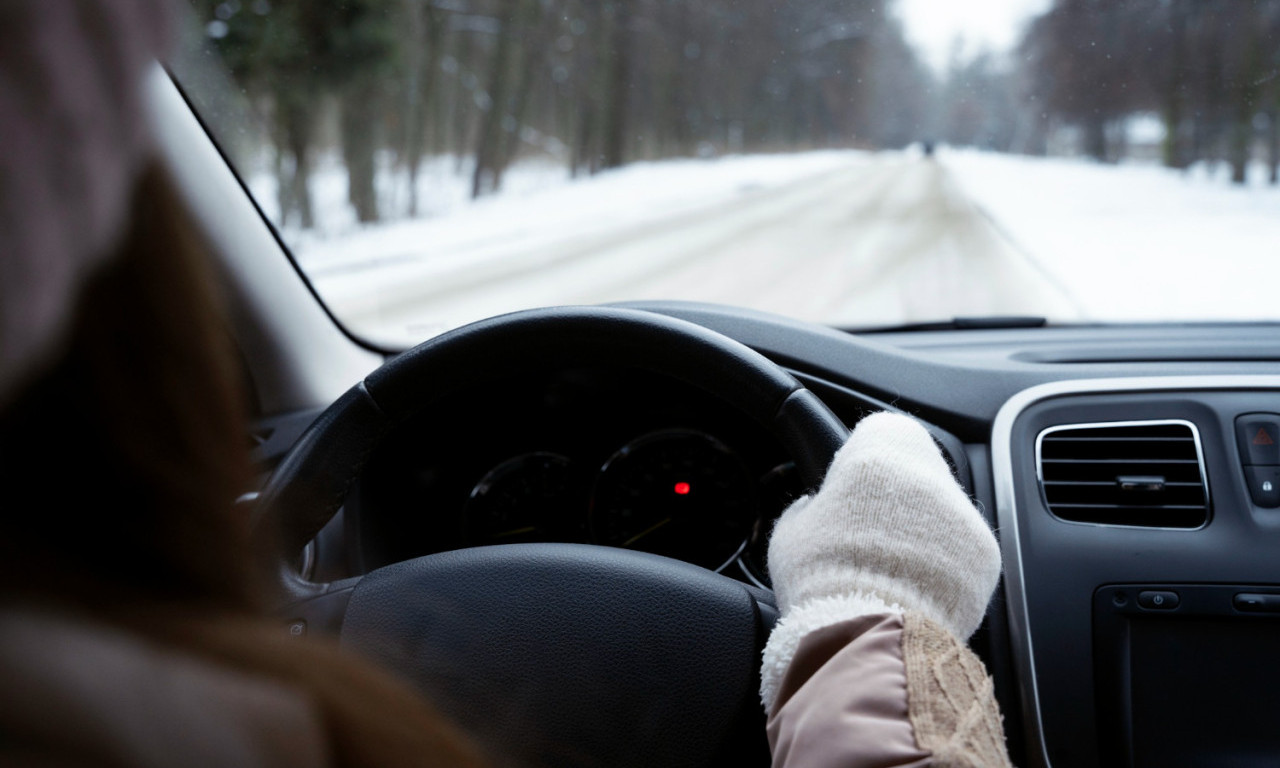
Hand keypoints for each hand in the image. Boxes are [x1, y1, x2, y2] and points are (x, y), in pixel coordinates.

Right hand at [760, 412, 1001, 707]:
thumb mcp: (793, 531)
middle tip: (868, 532)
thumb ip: (809, 507)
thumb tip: (814, 507)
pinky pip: (964, 549)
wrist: (868, 633)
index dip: (861, 459)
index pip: (879, 431)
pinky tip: (916, 587)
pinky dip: (946, 564)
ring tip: (891, 567)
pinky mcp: (987, 555)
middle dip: (897, 495)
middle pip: (917, 468)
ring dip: (924, 529)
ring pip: (944, 509)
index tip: (848, 488)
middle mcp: (929, 473)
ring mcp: (965, 514)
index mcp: (879, 451)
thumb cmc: (821, 578)